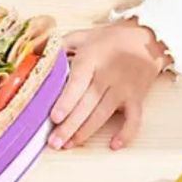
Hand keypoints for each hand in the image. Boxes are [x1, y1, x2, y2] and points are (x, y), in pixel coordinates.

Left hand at [48, 19, 170, 150]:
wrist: (148, 38)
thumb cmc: (110, 39)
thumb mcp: (82, 36)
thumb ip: (59, 45)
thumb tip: (34, 52)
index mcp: (92, 59)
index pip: (78, 83)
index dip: (66, 101)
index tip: (55, 117)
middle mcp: (108, 76)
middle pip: (87, 104)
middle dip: (70, 126)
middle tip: (54, 143)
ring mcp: (123, 89)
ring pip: (103, 114)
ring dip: (85, 132)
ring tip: (68, 145)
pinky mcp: (137, 98)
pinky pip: (134, 119)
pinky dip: (126, 133)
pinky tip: (114, 145)